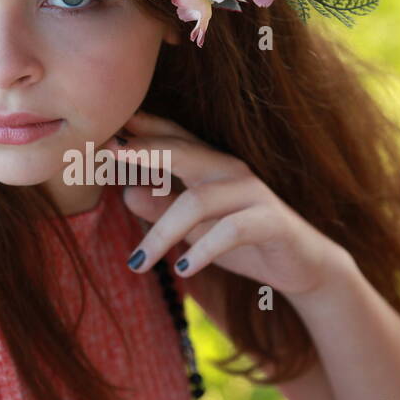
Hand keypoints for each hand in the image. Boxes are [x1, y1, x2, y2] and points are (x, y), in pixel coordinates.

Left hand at [104, 110, 344, 298]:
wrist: (301, 265)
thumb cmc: (240, 240)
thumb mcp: (193, 228)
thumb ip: (163, 209)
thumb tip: (128, 192)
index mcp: (209, 164)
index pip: (169, 137)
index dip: (136, 130)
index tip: (99, 131)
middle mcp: (229, 170)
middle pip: (182, 150)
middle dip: (144, 151)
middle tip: (107, 156)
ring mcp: (252, 193)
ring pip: (199, 200)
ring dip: (163, 232)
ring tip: (137, 263)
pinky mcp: (271, 221)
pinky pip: (232, 230)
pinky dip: (204, 250)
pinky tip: (184, 270)